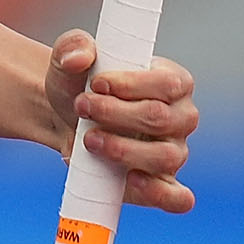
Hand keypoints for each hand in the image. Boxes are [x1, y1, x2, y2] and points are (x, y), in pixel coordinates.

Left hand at [44, 31, 198, 212]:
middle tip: (82, 106)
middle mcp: (180, 117)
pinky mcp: (160, 183)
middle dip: (115, 113)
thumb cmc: (78, 84)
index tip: (96, 83)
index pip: (168, 83)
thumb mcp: (69, 58)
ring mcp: (173, 152)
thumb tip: (80, 57)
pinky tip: (130, 180)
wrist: (63, 117)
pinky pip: (176, 197)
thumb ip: (72, 46)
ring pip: (165, 157)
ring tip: (88, 139)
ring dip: (122, 149)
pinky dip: (158, 193)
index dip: (131, 85)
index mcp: (172, 81)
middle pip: (161, 119)